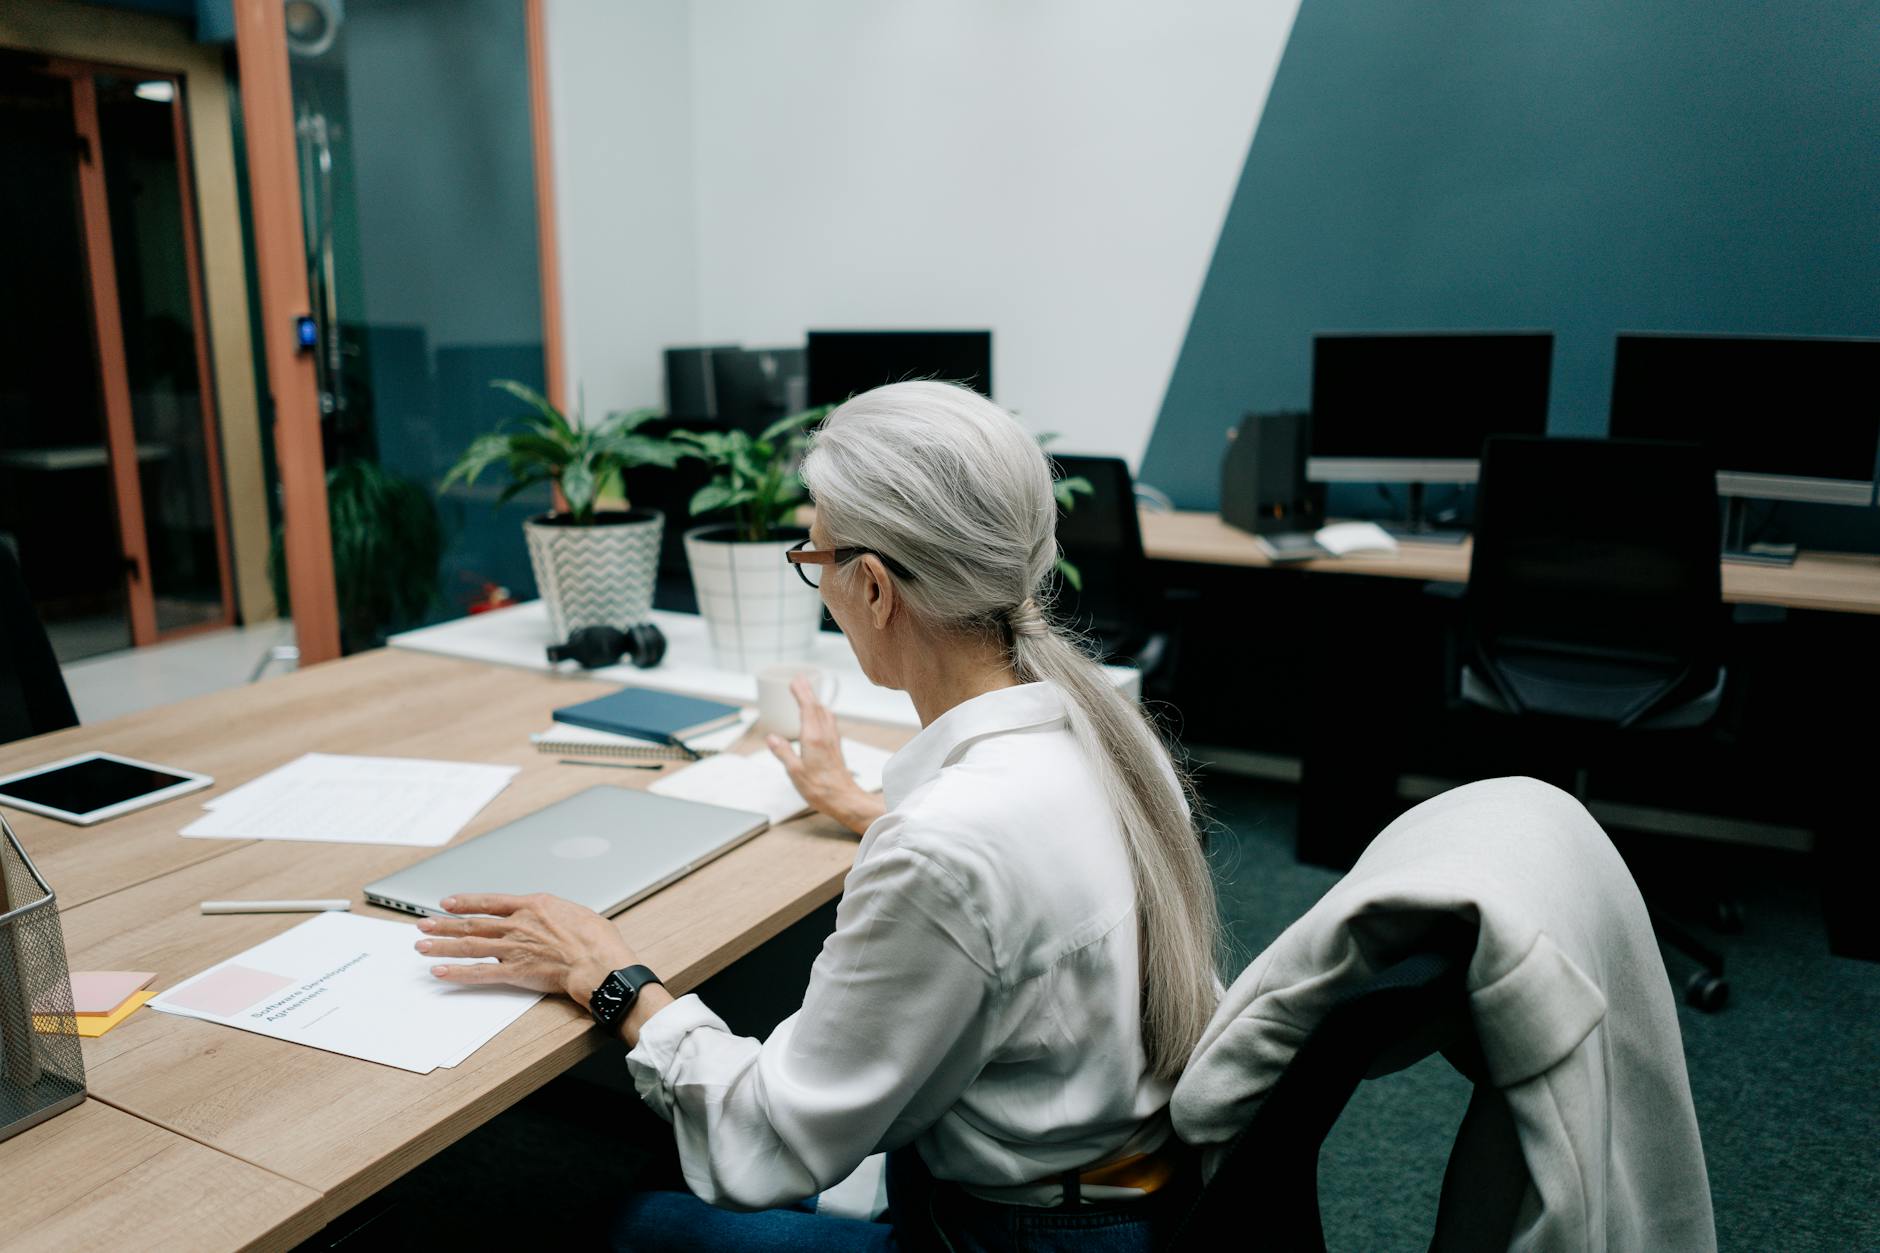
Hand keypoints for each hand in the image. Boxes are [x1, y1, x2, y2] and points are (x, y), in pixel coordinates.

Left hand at [416, 892, 633, 1007]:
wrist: (599, 961)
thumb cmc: (596, 939)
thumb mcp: (576, 913)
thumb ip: (555, 914)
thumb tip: (552, 917)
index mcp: (533, 906)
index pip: (490, 902)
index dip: (467, 902)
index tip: (447, 903)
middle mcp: (518, 925)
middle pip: (473, 923)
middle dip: (445, 924)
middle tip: (423, 924)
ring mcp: (513, 948)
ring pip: (470, 945)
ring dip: (443, 945)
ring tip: (422, 945)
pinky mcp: (515, 972)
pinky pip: (479, 972)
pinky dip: (457, 972)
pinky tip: (440, 971)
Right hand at [767, 676, 886, 835]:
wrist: (844, 799)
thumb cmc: (820, 789)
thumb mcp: (794, 772)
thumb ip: (783, 752)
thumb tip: (771, 737)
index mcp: (813, 738)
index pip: (807, 708)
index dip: (801, 693)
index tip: (794, 681)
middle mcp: (825, 735)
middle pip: (816, 706)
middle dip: (807, 691)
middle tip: (799, 679)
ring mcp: (832, 740)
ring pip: (824, 713)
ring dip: (816, 700)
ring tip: (808, 692)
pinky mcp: (836, 747)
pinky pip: (830, 722)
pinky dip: (822, 712)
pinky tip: (822, 715)